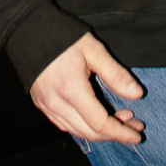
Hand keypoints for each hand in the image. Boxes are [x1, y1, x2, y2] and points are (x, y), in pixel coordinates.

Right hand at [29, 30, 146, 144]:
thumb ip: (116, 74)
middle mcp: (56, 103)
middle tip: (134, 125)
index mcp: (72, 89)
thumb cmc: (63, 37)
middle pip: (89, 132)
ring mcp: (46, 105)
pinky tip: (96, 120)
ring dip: (100, 132)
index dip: (120, 132)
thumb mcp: (94, 50)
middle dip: (114, 134)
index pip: (99, 123)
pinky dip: (83, 128)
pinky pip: (64, 125)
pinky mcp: (41, 104)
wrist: (28, 30)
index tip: (137, 135)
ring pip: (76, 131)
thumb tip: (138, 94)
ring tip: (120, 120)